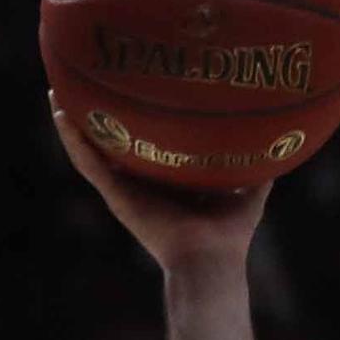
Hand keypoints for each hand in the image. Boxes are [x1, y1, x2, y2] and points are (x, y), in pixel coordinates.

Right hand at [50, 92, 269, 272]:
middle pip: (114, 144)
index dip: (138, 121)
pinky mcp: (117, 197)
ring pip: (91, 150)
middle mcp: (142, 183)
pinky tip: (59, 111)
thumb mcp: (248, 192)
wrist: (211, 261)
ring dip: (73, 121)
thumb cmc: (229, 234)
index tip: (133, 88)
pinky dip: (72, 139)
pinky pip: (88, 164)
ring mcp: (126, 189)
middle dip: (100, 116)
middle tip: (87, 79)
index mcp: (167, 180)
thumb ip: (260, 170)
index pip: (148, 145)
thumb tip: (281, 143)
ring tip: (57, 90)